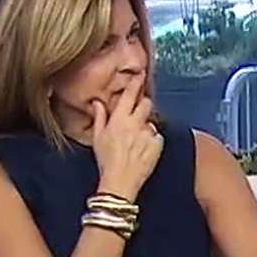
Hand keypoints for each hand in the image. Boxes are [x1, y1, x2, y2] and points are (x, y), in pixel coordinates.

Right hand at [90, 76, 161, 200]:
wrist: (120, 182)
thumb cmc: (106, 161)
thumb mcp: (98, 137)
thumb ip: (100, 117)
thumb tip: (98, 102)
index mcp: (119, 120)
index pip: (130, 95)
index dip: (136, 83)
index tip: (141, 74)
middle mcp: (135, 124)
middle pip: (147, 104)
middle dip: (144, 106)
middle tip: (137, 117)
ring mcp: (148, 134)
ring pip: (151, 122)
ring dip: (146, 128)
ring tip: (136, 143)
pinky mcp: (158, 145)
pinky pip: (158, 137)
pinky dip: (153, 141)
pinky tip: (143, 151)